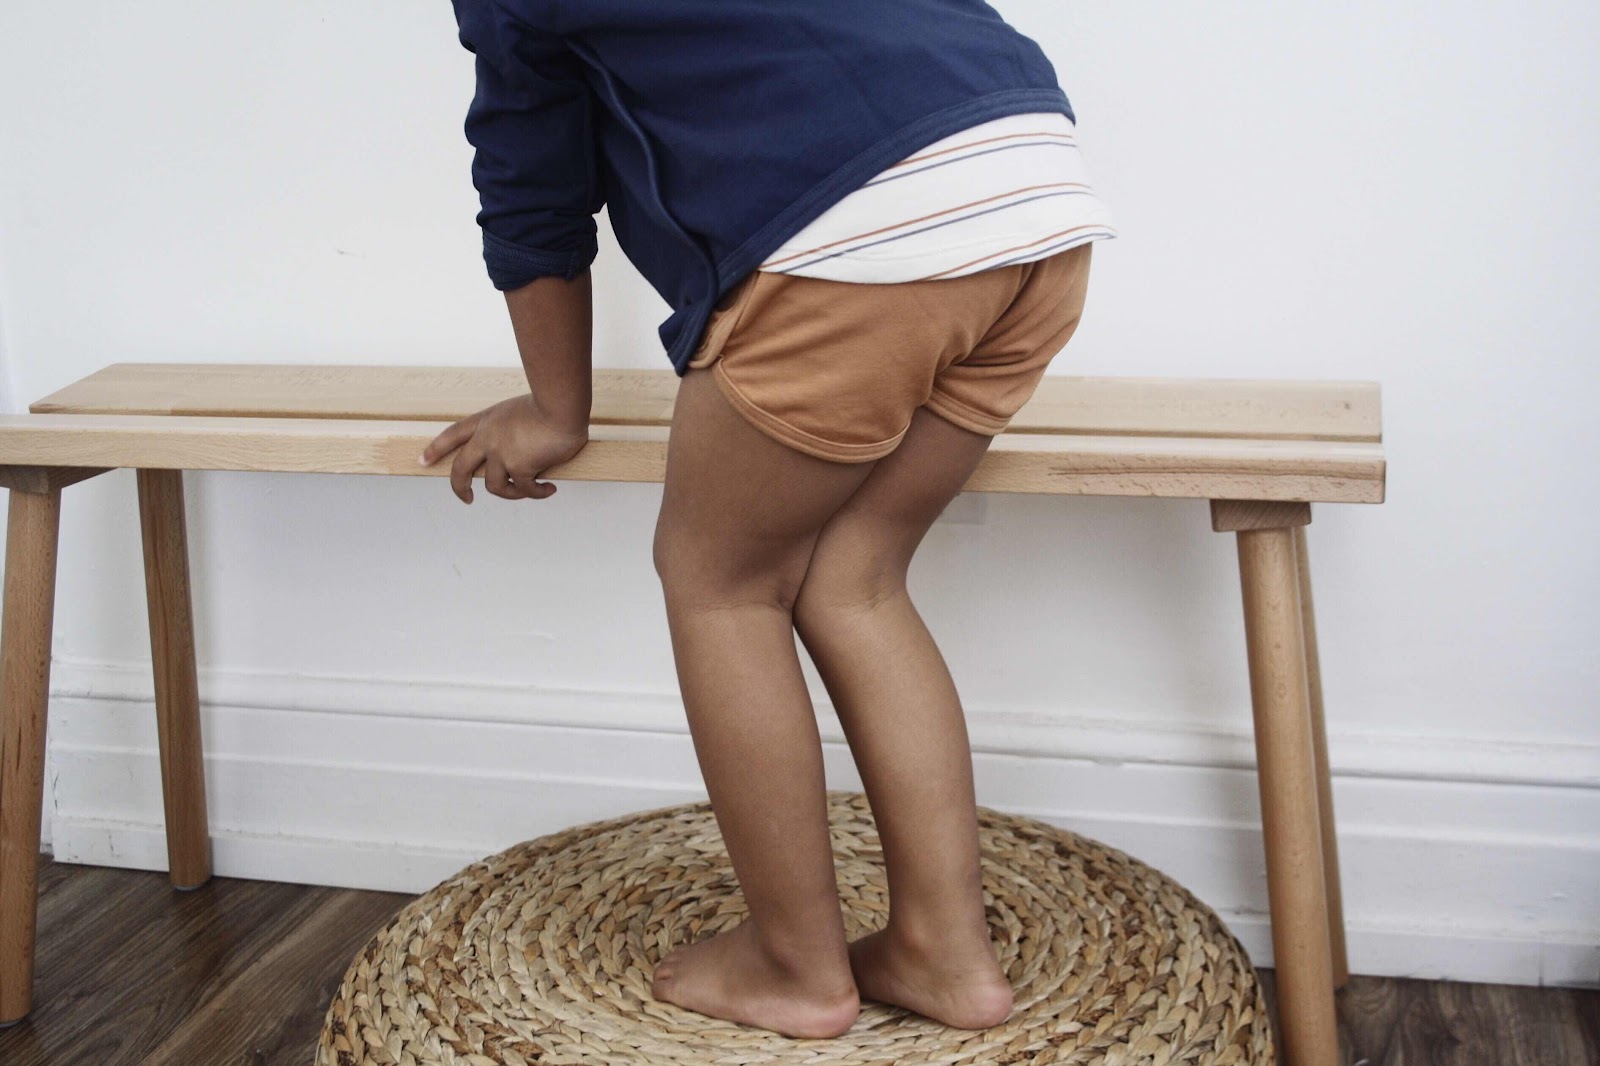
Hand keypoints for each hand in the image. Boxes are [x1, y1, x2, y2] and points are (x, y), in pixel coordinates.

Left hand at [418, 394, 587, 503]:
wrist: (560, 405)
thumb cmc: (551, 403)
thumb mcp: (520, 411)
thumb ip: (514, 430)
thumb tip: (525, 455)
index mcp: (487, 421)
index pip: (453, 435)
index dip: (436, 449)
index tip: (423, 461)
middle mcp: (488, 438)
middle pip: (460, 468)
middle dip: (458, 487)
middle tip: (465, 498)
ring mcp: (500, 454)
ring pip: (495, 486)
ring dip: (512, 494)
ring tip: (529, 490)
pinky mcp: (519, 467)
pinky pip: (525, 489)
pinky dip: (538, 492)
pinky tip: (549, 489)